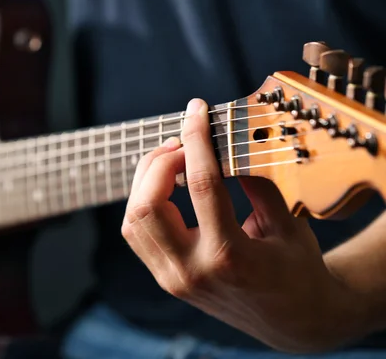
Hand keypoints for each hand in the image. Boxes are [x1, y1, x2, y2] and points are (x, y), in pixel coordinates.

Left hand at [121, 98, 361, 352]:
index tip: (196, 110)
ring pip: (134, 220)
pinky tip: (164, 185)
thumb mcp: (286, 222)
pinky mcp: (166, 280)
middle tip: (183, 141)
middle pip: (147, 206)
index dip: (197, 139)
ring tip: (174, 160)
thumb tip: (224, 143)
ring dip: (146, 181)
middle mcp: (192, 271)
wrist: (293, 321)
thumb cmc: (297, 270)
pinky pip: (138, 234)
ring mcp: (173, 279)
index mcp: (231, 256)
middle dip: (159, 161)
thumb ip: (254, 182)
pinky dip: (143, 202)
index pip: (202, 185)